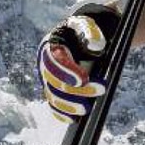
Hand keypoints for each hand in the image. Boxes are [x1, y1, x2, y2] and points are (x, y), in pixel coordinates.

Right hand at [37, 2, 120, 122]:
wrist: (77, 38)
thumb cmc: (81, 32)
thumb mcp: (86, 26)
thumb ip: (90, 33)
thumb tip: (96, 47)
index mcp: (50, 46)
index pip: (55, 61)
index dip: (67, 71)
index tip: (83, 79)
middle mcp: (45, 64)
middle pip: (55, 81)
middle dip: (75, 89)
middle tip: (100, 90)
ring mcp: (47, 79)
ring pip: (53, 95)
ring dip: (69, 104)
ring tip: (86, 109)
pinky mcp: (53, 90)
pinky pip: (54, 104)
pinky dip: (61, 112)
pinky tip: (73, 119)